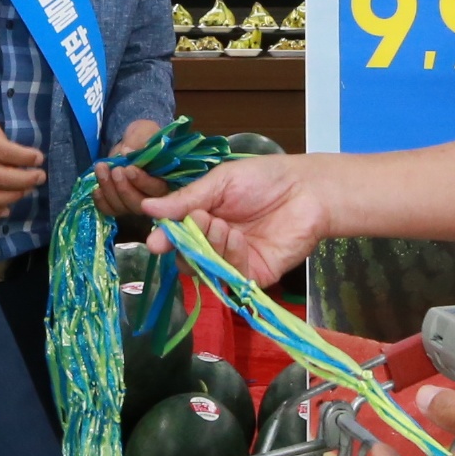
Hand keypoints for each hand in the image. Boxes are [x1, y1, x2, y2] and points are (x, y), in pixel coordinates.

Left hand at [91, 119, 165, 222]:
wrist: (129, 144)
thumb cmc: (142, 137)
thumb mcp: (143, 131)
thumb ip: (139, 140)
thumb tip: (126, 151)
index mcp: (167, 179)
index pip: (158, 189)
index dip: (143, 182)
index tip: (129, 169)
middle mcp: (155, 197)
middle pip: (141, 205)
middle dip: (124, 189)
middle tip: (115, 171)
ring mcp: (136, 203)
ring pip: (124, 208)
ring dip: (110, 190)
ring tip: (101, 169)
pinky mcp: (121, 205)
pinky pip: (110, 210)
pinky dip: (101, 201)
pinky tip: (96, 189)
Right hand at [142, 151, 329, 284]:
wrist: (307, 190)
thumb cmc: (265, 179)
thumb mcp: (220, 182)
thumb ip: (186, 199)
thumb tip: (147, 208)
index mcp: (203, 217)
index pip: (176, 234)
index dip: (165, 239)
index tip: (155, 241)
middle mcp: (215, 242)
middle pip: (187, 256)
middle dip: (184, 245)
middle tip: (190, 226)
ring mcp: (233, 260)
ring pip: (205, 267)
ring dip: (207, 246)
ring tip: (219, 224)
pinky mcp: (253, 275)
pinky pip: (230, 276)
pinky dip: (228, 257)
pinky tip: (235, 237)